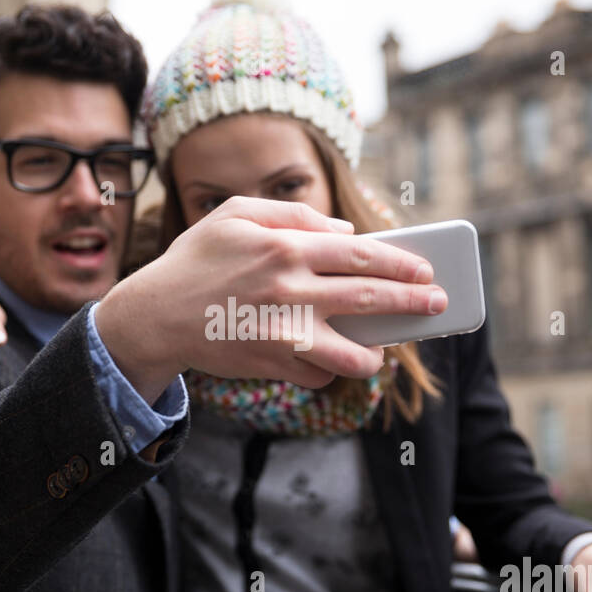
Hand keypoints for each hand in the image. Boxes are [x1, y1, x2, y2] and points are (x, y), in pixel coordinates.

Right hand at [95, 197, 445, 403]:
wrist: (153, 318)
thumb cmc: (196, 261)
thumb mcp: (234, 215)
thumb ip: (294, 215)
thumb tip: (346, 230)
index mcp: (285, 249)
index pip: (363, 253)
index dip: (403, 262)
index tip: (426, 270)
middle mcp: (290, 292)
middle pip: (372, 298)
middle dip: (414, 303)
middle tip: (438, 305)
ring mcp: (283, 335)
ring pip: (354, 354)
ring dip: (375, 353)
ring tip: (382, 348)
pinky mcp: (273, 367)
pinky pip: (318, 375)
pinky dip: (324, 368)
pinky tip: (320, 357)